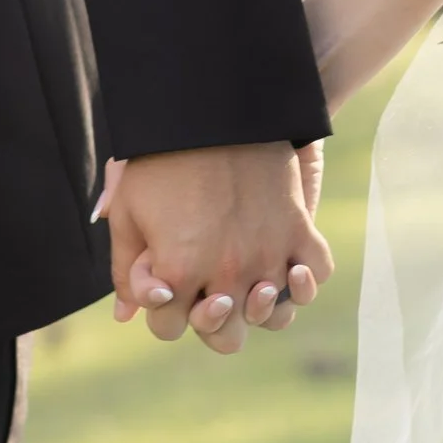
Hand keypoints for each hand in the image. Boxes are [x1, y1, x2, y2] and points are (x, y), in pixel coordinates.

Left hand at [103, 141, 331, 354]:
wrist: (211, 103)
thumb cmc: (160, 157)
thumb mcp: (129, 210)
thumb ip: (126, 270)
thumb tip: (127, 315)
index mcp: (179, 272)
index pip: (168, 329)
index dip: (163, 312)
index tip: (166, 288)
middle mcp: (228, 274)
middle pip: (226, 339)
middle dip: (211, 323)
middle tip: (208, 294)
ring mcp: (268, 253)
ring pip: (275, 316)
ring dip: (260, 307)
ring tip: (249, 283)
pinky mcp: (298, 228)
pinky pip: (315, 273)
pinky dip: (305, 276)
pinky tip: (286, 265)